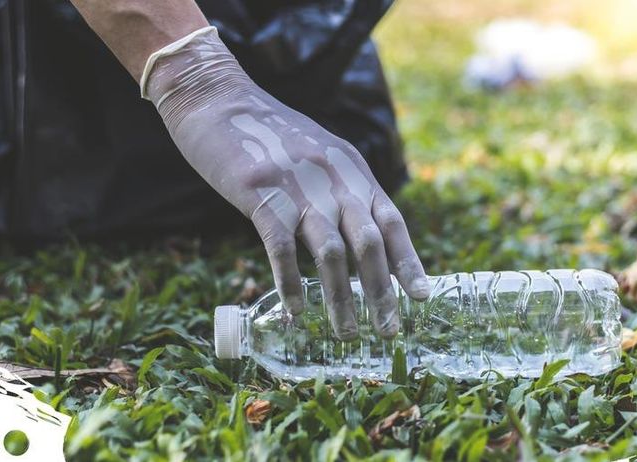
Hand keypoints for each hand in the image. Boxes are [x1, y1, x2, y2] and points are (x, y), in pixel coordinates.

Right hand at [142, 27, 430, 338]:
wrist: (215, 97)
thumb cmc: (264, 134)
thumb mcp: (316, 154)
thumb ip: (338, 187)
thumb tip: (358, 236)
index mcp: (351, 167)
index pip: (390, 220)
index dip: (408, 261)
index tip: (421, 297)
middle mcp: (332, 176)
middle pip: (368, 242)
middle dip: (381, 291)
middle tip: (389, 330)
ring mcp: (297, 184)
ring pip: (331, 251)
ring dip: (340, 297)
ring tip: (346, 332)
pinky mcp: (259, 192)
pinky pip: (282, 247)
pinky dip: (292, 283)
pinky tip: (296, 310)